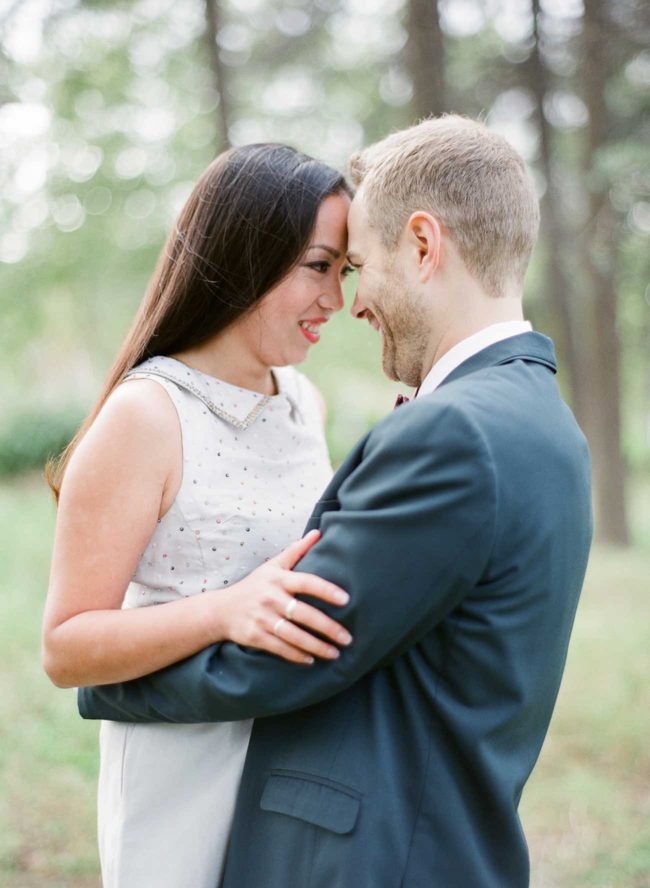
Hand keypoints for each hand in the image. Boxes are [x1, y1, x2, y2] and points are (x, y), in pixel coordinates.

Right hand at [209, 530, 351, 663]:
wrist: (221, 610)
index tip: (346, 600)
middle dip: (327, 627)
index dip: (326, 590)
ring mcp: (262, 618)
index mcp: (278, 579)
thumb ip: (296, 551)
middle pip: (303, 613)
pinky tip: (311, 660)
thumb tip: (317, 533)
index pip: (306, 582)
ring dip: (316, 646)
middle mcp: (270, 598)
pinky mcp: (255, 636)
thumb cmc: (253, 586)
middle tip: (347, 638)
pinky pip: (279, 648)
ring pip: (293, 635)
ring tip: (336, 653)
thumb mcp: (272, 566)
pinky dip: (296, 655)